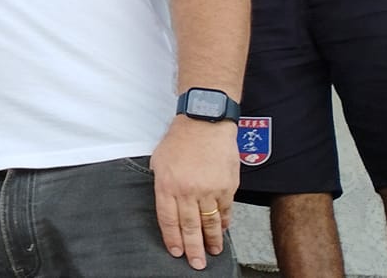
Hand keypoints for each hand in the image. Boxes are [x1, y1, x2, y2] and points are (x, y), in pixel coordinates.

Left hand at [150, 117, 239, 270]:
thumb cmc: (180, 139)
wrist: (205, 123)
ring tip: (212, 252)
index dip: (172, 239)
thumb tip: (167, 204)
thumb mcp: (159, 161)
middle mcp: (187, 191)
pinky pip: (225, 210)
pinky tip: (223, 231)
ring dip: (212, 240)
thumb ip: (161, 184)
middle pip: (189, 227)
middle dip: (193, 248)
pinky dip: (224, 222)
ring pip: (210, 222)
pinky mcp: (227, 186)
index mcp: (167, 185)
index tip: (176, 252)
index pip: (168, 220)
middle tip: (196, 263)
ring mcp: (209, 190)